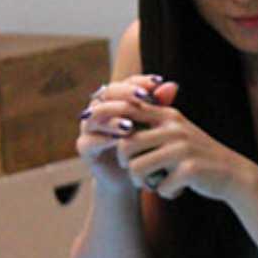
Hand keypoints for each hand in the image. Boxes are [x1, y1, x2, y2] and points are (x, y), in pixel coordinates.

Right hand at [77, 75, 177, 191]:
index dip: (139, 81)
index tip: (158, 82)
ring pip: (96, 115)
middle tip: (144, 97)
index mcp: (117, 101)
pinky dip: (105, 139)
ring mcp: (89, 127)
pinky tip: (121, 141)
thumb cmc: (148, 147)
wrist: (137, 177)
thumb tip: (173, 85)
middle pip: (108, 93)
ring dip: (114, 117)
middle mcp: (100, 109)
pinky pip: (90, 139)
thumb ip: (161, 106)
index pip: (125, 83)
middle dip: (126, 94)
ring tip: (131, 124)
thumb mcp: (156, 126)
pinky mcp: (84, 147)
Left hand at [115, 95, 250, 201]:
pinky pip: (160, 186)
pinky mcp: (190, 170)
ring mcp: (183, 149)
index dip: (113, 127)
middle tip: (135, 173)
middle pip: (125, 145)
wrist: (234, 174)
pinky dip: (165, 193)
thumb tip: (115, 119)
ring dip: (140, 182)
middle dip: (125, 163)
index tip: (119, 146)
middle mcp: (174, 129)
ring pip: (136, 168)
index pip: (128, 111)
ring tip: (151, 184)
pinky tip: (175, 191)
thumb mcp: (178, 132)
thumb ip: (153, 122)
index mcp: (169, 116)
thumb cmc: (198, 156)